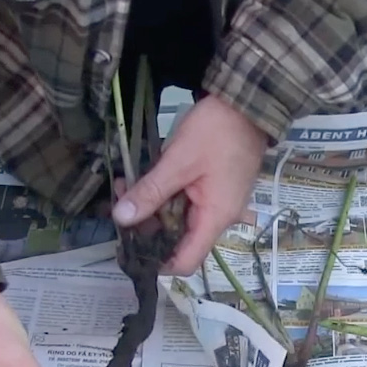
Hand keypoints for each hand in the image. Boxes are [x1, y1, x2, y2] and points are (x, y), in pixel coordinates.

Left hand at [112, 94, 267, 274]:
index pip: (186, 262)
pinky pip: (185, 203)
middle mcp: (219, 218)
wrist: (246, 104)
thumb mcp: (177, 161)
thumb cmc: (216, 132)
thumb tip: (121, 218)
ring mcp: (217, 204)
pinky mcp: (213, 190)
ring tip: (127, 184)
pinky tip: (145, 179)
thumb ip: (150, 192)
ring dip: (152, 206)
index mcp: (215, 218)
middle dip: (146, 224)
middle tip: (119, 200)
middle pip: (178, 240)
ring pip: (178, 219)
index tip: (130, 246)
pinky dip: (164, 195)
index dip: (158, 262)